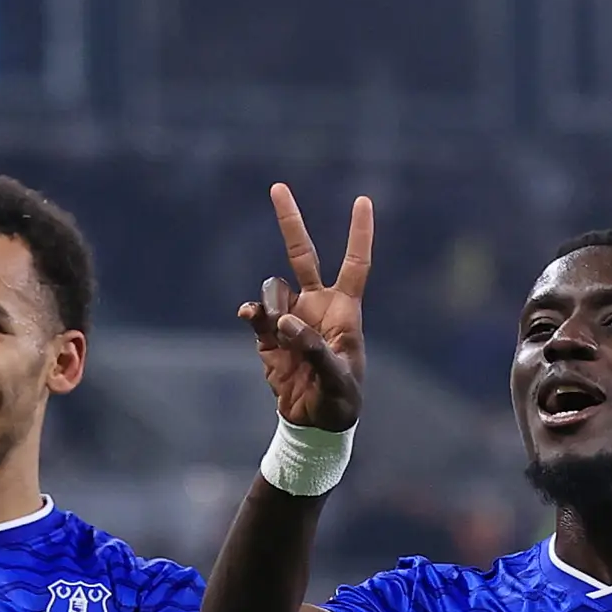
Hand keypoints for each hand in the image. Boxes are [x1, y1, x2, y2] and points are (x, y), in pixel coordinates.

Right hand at [239, 184, 372, 431]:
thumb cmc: (340, 401)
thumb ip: (313, 348)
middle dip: (290, 222)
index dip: (359, 234)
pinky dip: (251, 314)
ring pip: (273, 290)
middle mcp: (316, 305)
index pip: (355, 264)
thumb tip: (284, 322)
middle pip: (303, 255)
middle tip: (277, 187)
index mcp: (344, 311)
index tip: (363, 200)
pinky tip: (248, 319)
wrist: (315, 424)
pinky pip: (255, 314)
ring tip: (283, 340)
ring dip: (272, 308)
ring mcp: (290, 318)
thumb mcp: (337, 379)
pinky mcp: (269, 336)